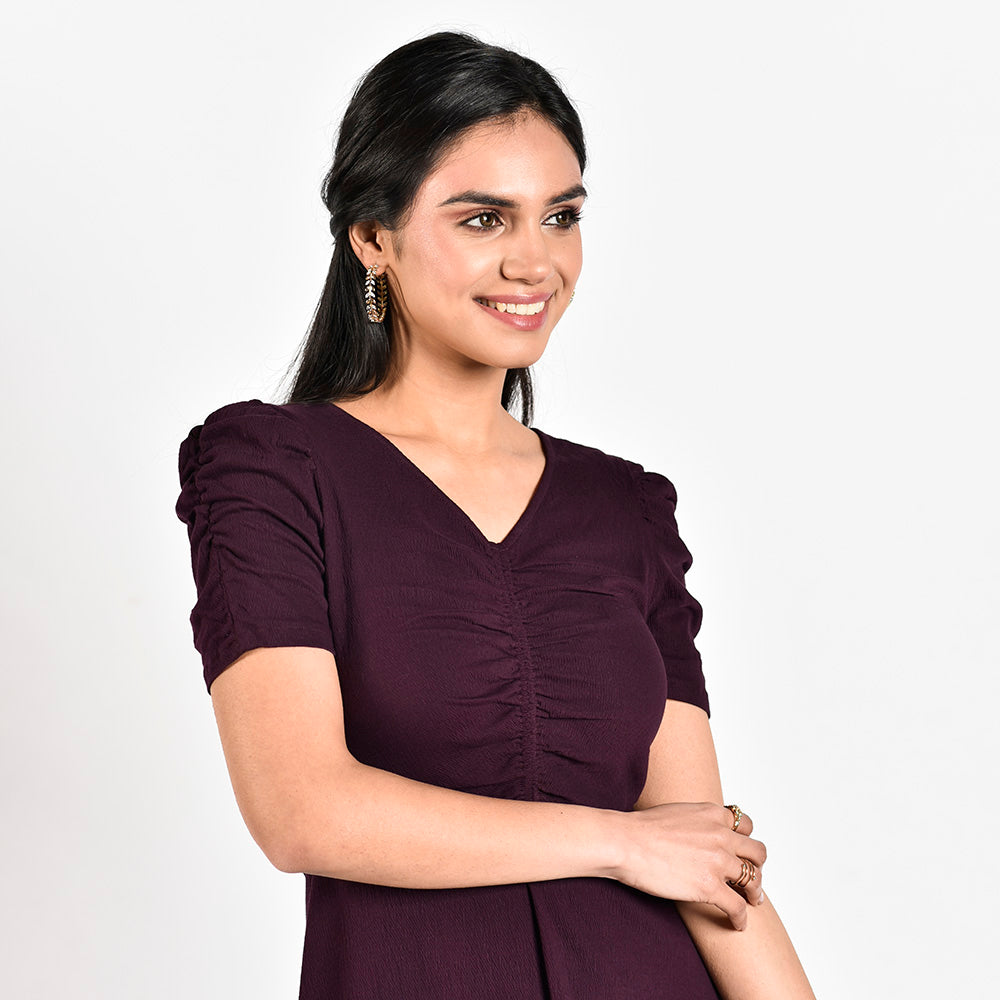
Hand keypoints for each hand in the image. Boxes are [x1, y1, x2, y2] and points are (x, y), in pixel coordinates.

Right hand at [614, 802, 766, 929]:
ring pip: (753, 880)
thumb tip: (698, 833)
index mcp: (713, 813)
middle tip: (753, 877)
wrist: (627, 842)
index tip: (742, 852)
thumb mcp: (678, 811)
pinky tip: (738, 924)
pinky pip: (737, 907)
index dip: (746, 840)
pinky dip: (741, 918)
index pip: (745, 825)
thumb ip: (697, 821)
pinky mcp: (709, 887)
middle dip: (758, 866)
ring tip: (752, 901)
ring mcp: (718, 861)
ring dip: (755, 893)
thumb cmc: (642, 828)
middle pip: (757, 852)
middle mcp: (721, 835)